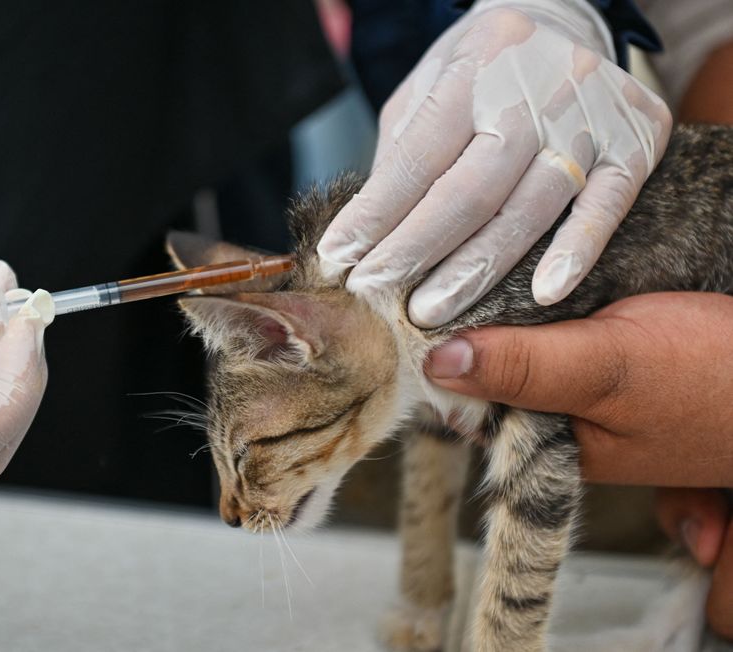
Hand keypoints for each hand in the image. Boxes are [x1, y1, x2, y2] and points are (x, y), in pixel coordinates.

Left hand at [317, 0, 671, 326]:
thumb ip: (403, 154)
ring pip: (528, 208)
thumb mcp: (426, 90)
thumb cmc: (479, 71)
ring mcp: (589, 114)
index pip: (416, 158)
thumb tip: (366, 233)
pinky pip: (606, 205)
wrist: (563, 20)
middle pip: (469, 191)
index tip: (338, 259)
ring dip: (474, 270)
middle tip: (375, 294)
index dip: (373, 215)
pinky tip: (545, 293)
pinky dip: (577, 251)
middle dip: (414, 251)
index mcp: (470, 70)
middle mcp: (532, 88)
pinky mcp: (636, 138)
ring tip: (429, 313)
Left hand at [423, 292, 732, 634]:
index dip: (435, 350)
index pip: (462, 401)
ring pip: (516, 346)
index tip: (407, 302)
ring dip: (500, 308)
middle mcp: (557, 422)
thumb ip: (526, 367)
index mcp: (547, 445)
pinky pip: (551, 330)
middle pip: (485, 371)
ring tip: (473, 261)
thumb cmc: (719, 379)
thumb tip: (439, 364)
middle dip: (464, 324)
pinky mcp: (603, 359)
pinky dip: (538, 302)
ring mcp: (581, 391)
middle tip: (434, 270)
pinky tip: (526, 272)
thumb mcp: (610, 368)